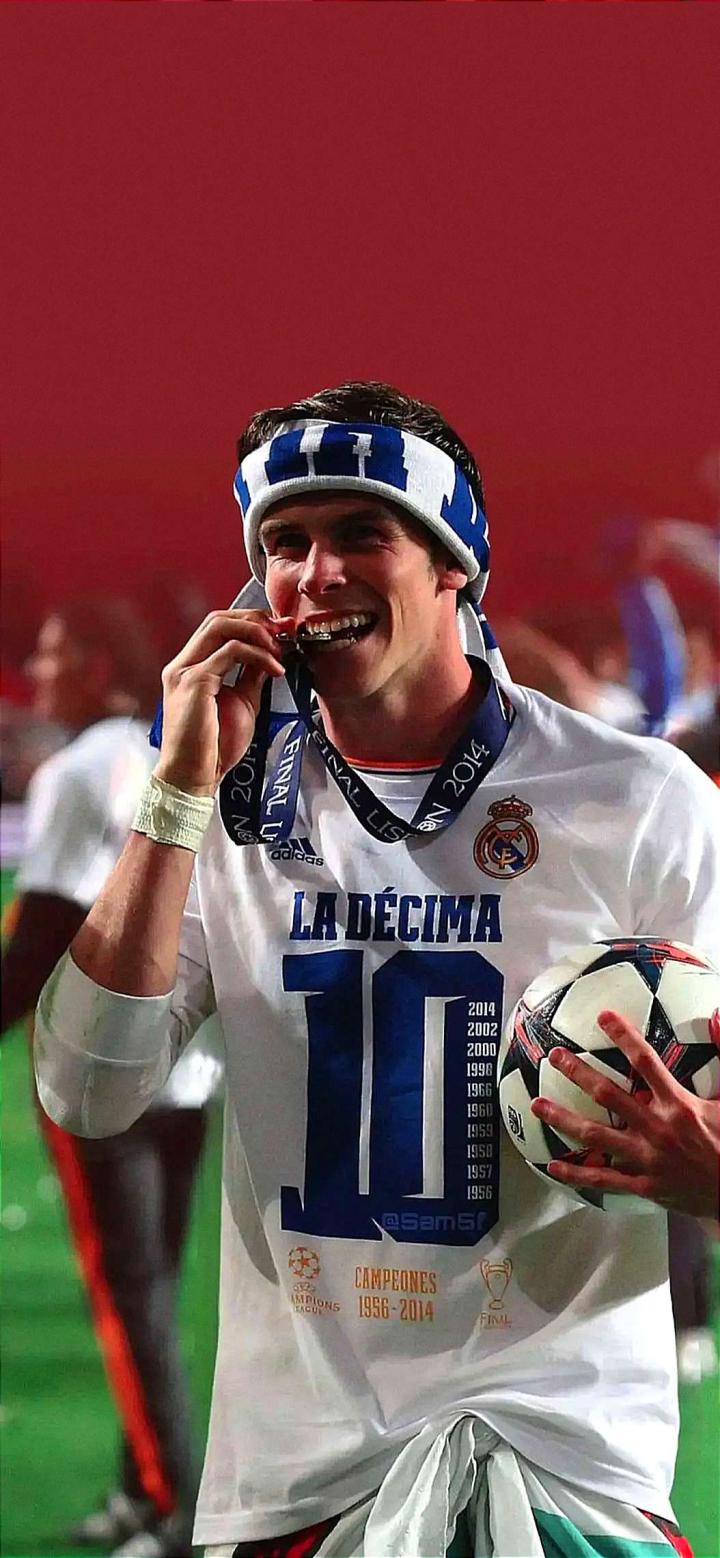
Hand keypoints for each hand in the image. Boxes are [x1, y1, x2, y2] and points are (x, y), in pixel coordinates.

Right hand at [155, 609, 293, 794]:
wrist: (196, 776)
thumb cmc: (215, 747)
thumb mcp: (242, 701)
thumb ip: (251, 675)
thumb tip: (269, 655)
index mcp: (190, 668)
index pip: (217, 627)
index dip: (250, 622)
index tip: (280, 630)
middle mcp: (183, 665)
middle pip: (217, 619)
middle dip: (255, 620)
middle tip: (283, 631)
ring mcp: (186, 671)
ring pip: (220, 627)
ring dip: (256, 632)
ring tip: (280, 648)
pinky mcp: (195, 682)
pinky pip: (231, 652)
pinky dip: (258, 655)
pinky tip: (275, 669)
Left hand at [530, 1009, 719, 1216]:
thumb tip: (719, 1016)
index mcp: (679, 1105)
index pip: (646, 1062)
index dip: (624, 1036)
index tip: (604, 1017)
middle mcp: (657, 1129)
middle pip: (608, 1095)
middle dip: (578, 1073)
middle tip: (555, 1057)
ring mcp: (646, 1159)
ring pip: (596, 1136)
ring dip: (564, 1119)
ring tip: (538, 1106)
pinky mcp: (642, 1186)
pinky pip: (603, 1179)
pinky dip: (577, 1173)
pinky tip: (553, 1165)